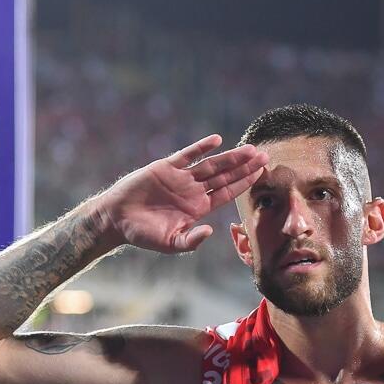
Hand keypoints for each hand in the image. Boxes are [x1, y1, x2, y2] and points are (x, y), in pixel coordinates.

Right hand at [97, 134, 267, 253]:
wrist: (117, 219)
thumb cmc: (144, 234)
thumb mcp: (171, 243)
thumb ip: (192, 240)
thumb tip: (210, 230)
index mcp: (198, 207)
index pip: (227, 193)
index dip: (244, 184)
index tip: (261, 175)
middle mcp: (194, 190)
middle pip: (225, 176)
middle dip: (245, 167)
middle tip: (265, 157)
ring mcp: (181, 178)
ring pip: (211, 164)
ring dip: (230, 157)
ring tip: (250, 149)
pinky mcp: (166, 167)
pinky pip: (187, 155)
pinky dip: (201, 147)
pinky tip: (216, 140)